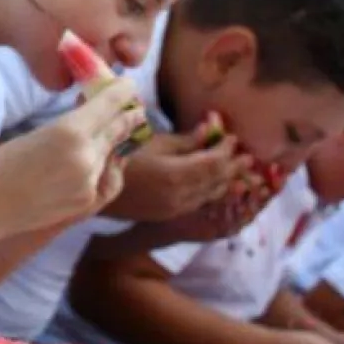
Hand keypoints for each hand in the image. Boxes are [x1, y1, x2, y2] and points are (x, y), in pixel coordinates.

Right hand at [0, 77, 145, 234]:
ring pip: (112, 154)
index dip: (124, 92)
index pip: (109, 104)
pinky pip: (105, 177)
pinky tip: (103, 162)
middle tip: (137, 109)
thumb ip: (71, 124)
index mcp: (70, 130)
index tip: (130, 85)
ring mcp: (89, 180)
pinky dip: (105, 166)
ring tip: (120, 132)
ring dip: (116, 142)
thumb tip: (91, 112)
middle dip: (129, 117)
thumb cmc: (5, 164)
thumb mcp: (39, 132)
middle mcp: (85, 154)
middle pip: (118, 128)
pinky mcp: (88, 200)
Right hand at [102, 115, 242, 221]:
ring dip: (226, 181)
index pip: (214, 162)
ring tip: (240, 170)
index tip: (233, 137)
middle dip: (234, 167)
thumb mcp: (153, 142)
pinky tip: (215, 183)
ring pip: (211, 195)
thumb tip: (211, 128)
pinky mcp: (169, 215)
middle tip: (249, 156)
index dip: (226, 149)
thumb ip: (186, 140)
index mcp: (177, 176)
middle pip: (217, 181)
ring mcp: (175, 209)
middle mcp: (181, 197)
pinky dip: (212, 191)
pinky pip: (199, 202)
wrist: (94, 188)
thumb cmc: (120, 157)